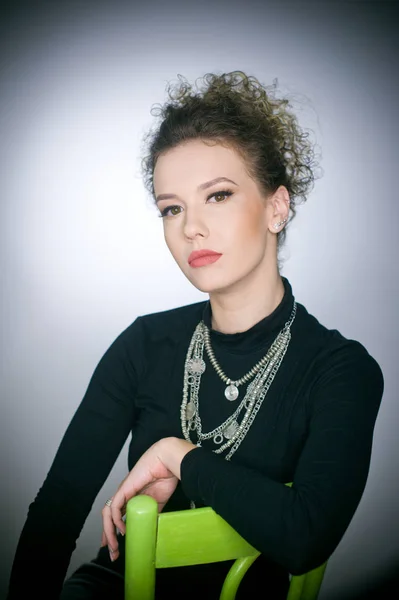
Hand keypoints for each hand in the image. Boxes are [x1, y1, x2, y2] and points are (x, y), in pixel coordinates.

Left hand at [101, 437, 195, 561]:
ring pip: (108, 513)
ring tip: (113, 546)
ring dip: (108, 531)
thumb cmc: (165, 476)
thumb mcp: (158, 501)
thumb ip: (152, 512)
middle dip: (108, 536)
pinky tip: (121, 530)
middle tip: (112, 553)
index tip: (115, 547)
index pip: (117, 516)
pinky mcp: (124, 489)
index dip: (113, 531)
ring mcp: (123, 491)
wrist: (167, 461)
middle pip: (109, 517)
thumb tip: (150, 528)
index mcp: (132, 497)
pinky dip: (116, 520)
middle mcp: (124, 495)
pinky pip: (115, 506)